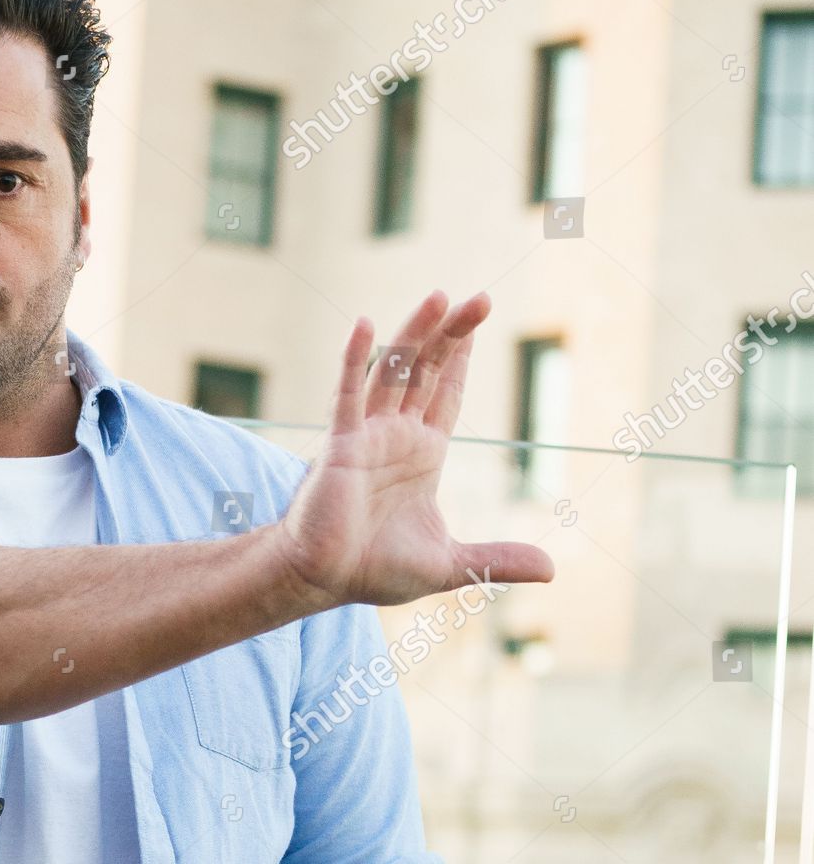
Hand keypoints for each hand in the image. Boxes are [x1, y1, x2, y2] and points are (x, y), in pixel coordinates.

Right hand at [276, 290, 553, 608]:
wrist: (323, 580)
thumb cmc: (375, 568)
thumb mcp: (451, 564)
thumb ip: (497, 559)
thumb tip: (552, 569)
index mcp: (421, 454)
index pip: (446, 393)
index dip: (462, 357)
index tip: (475, 320)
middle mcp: (395, 435)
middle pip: (428, 371)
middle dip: (453, 334)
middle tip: (480, 298)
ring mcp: (366, 435)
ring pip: (394, 371)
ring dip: (415, 333)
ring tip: (439, 296)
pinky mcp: (340, 444)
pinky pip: (348, 395)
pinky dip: (355, 360)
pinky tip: (366, 326)